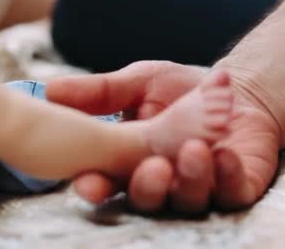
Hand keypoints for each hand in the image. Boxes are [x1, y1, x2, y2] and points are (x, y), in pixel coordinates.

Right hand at [46, 61, 279, 213]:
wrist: (235, 88)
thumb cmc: (179, 87)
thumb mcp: (136, 83)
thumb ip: (98, 92)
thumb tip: (49, 90)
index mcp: (130, 161)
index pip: (107, 180)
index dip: (96, 185)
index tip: (88, 182)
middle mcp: (162, 181)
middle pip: (146, 199)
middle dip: (146, 187)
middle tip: (151, 165)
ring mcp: (199, 188)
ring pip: (188, 200)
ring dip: (188, 178)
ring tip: (192, 149)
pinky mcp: (235, 187)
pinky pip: (230, 193)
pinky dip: (226, 176)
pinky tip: (223, 153)